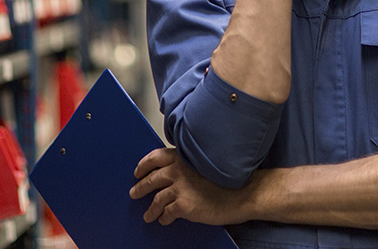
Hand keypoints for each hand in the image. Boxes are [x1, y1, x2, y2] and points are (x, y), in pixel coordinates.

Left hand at [130, 148, 249, 225]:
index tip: (138, 172)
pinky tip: (164, 220)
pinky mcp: (184, 205)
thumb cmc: (227, 180)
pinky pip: (167, 213)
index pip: (155, 157)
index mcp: (183, 158)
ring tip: (148, 215)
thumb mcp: (204, 164)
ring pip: (156, 199)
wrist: (242, 193)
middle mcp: (179, 171)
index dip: (143, 165)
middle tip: (134, 193)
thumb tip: (174, 174)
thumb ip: (188, 166)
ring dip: (150, 209)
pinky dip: (163, 218)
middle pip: (151, 179)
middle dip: (140, 187)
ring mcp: (180, 188)